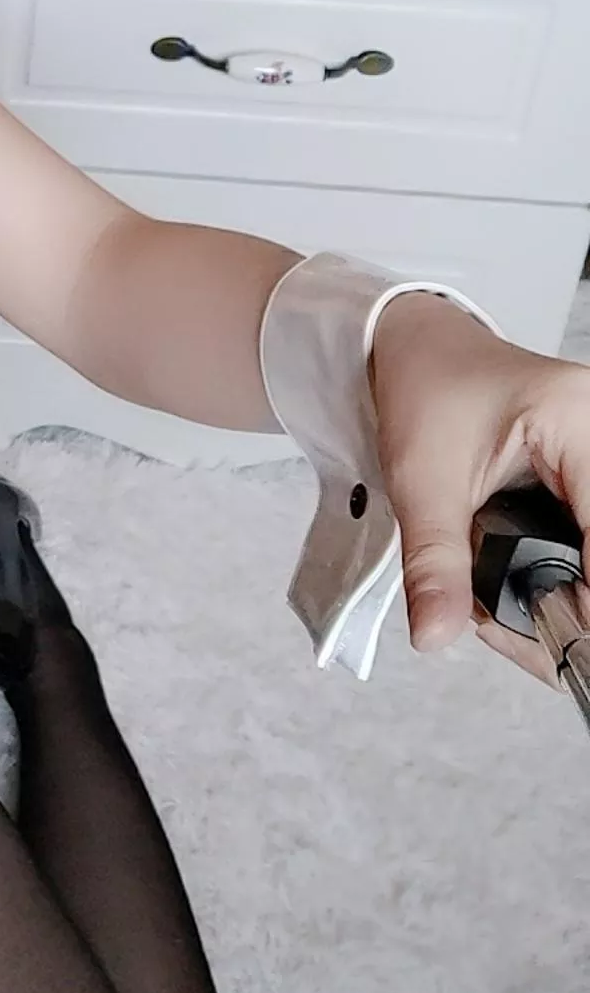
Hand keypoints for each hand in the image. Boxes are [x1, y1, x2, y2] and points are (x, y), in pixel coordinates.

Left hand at [370, 290, 589, 684]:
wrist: (420, 348)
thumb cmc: (424, 389)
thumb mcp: (420, 479)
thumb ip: (434, 560)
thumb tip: (436, 636)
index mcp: (580, 422)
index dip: (585, 600)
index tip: (553, 644)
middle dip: (572, 608)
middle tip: (508, 631)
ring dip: (567, 600)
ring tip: (501, 614)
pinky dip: (563, 581)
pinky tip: (520, 592)